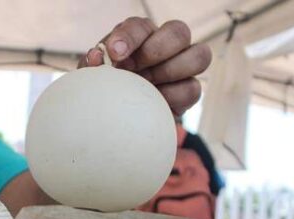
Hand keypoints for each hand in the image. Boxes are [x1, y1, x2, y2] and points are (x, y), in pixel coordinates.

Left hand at [79, 17, 211, 114]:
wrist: (120, 118)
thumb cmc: (109, 88)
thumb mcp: (95, 77)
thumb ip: (94, 66)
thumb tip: (96, 57)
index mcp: (141, 36)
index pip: (141, 26)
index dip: (129, 37)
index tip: (114, 53)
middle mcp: (167, 45)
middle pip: (179, 32)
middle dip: (156, 50)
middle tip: (133, 69)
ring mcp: (183, 66)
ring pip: (199, 55)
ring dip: (170, 71)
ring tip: (146, 86)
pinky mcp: (189, 90)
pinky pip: (194, 89)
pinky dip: (174, 96)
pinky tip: (155, 103)